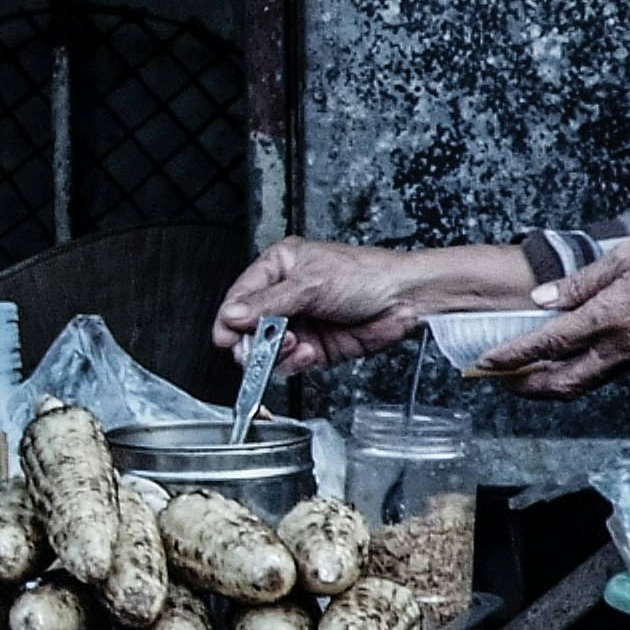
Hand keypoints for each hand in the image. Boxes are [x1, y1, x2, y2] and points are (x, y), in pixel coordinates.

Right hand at [214, 238, 434, 374]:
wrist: (405, 300)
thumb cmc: (367, 275)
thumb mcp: (310, 284)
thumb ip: (268, 304)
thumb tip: (232, 316)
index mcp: (280, 267)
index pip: (242, 295)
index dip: (231, 317)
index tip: (225, 336)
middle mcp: (286, 295)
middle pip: (251, 326)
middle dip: (252, 340)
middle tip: (255, 348)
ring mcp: (301, 323)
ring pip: (270, 348)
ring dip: (278, 352)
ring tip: (294, 346)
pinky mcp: (315, 348)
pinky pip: (292, 362)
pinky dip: (296, 363)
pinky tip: (308, 353)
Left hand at [484, 235, 629, 396]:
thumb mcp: (626, 257)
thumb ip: (580, 282)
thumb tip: (542, 299)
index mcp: (608, 318)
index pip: (548, 345)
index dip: (512, 356)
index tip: (485, 362)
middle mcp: (618, 347)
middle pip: (561, 384)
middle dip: (524, 387)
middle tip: (496, 379)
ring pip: (581, 384)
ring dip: (547, 386)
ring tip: (520, 376)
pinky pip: (601, 375)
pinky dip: (573, 376)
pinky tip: (561, 363)